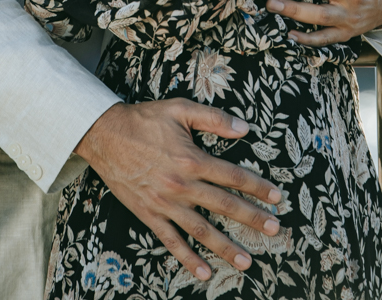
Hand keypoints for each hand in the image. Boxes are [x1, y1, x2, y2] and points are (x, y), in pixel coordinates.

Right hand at [75, 100, 282, 282]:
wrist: (105, 135)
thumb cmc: (144, 120)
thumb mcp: (180, 109)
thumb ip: (213, 118)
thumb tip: (245, 127)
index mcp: (191, 159)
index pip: (233, 176)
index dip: (257, 187)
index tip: (277, 197)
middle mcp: (181, 185)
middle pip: (224, 205)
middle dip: (252, 218)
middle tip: (275, 230)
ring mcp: (165, 204)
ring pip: (201, 230)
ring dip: (226, 247)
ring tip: (247, 261)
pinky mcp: (150, 215)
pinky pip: (172, 242)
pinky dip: (188, 259)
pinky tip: (204, 272)